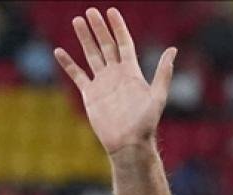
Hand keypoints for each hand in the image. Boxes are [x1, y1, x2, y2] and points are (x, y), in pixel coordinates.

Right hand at [54, 7, 176, 155]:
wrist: (128, 143)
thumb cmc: (145, 123)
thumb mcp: (157, 96)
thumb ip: (163, 73)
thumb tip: (173, 50)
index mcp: (131, 72)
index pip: (124, 43)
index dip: (118, 27)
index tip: (111, 11)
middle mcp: (116, 74)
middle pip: (106, 45)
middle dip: (98, 28)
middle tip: (90, 11)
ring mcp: (102, 83)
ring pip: (91, 55)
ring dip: (84, 39)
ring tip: (77, 21)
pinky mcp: (90, 94)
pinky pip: (77, 75)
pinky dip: (68, 64)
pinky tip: (59, 51)